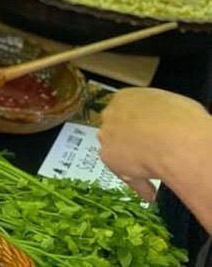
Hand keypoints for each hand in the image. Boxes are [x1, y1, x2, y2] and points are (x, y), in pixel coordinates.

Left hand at [97, 87, 210, 201]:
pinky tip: (150, 192)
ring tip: (150, 174)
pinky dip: (138, 184)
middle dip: (128, 140)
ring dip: (130, 162)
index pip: (126, 111)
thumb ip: (166, 113)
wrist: (174, 140)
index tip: (145, 133)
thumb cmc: (182, 121)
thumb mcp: (176, 106)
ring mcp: (107, 134)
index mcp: (127, 97)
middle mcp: (112, 113)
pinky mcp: (108, 156)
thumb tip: (178, 120)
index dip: (137, 124)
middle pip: (116, 128)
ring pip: (116, 150)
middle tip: (147, 153)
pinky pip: (125, 175)